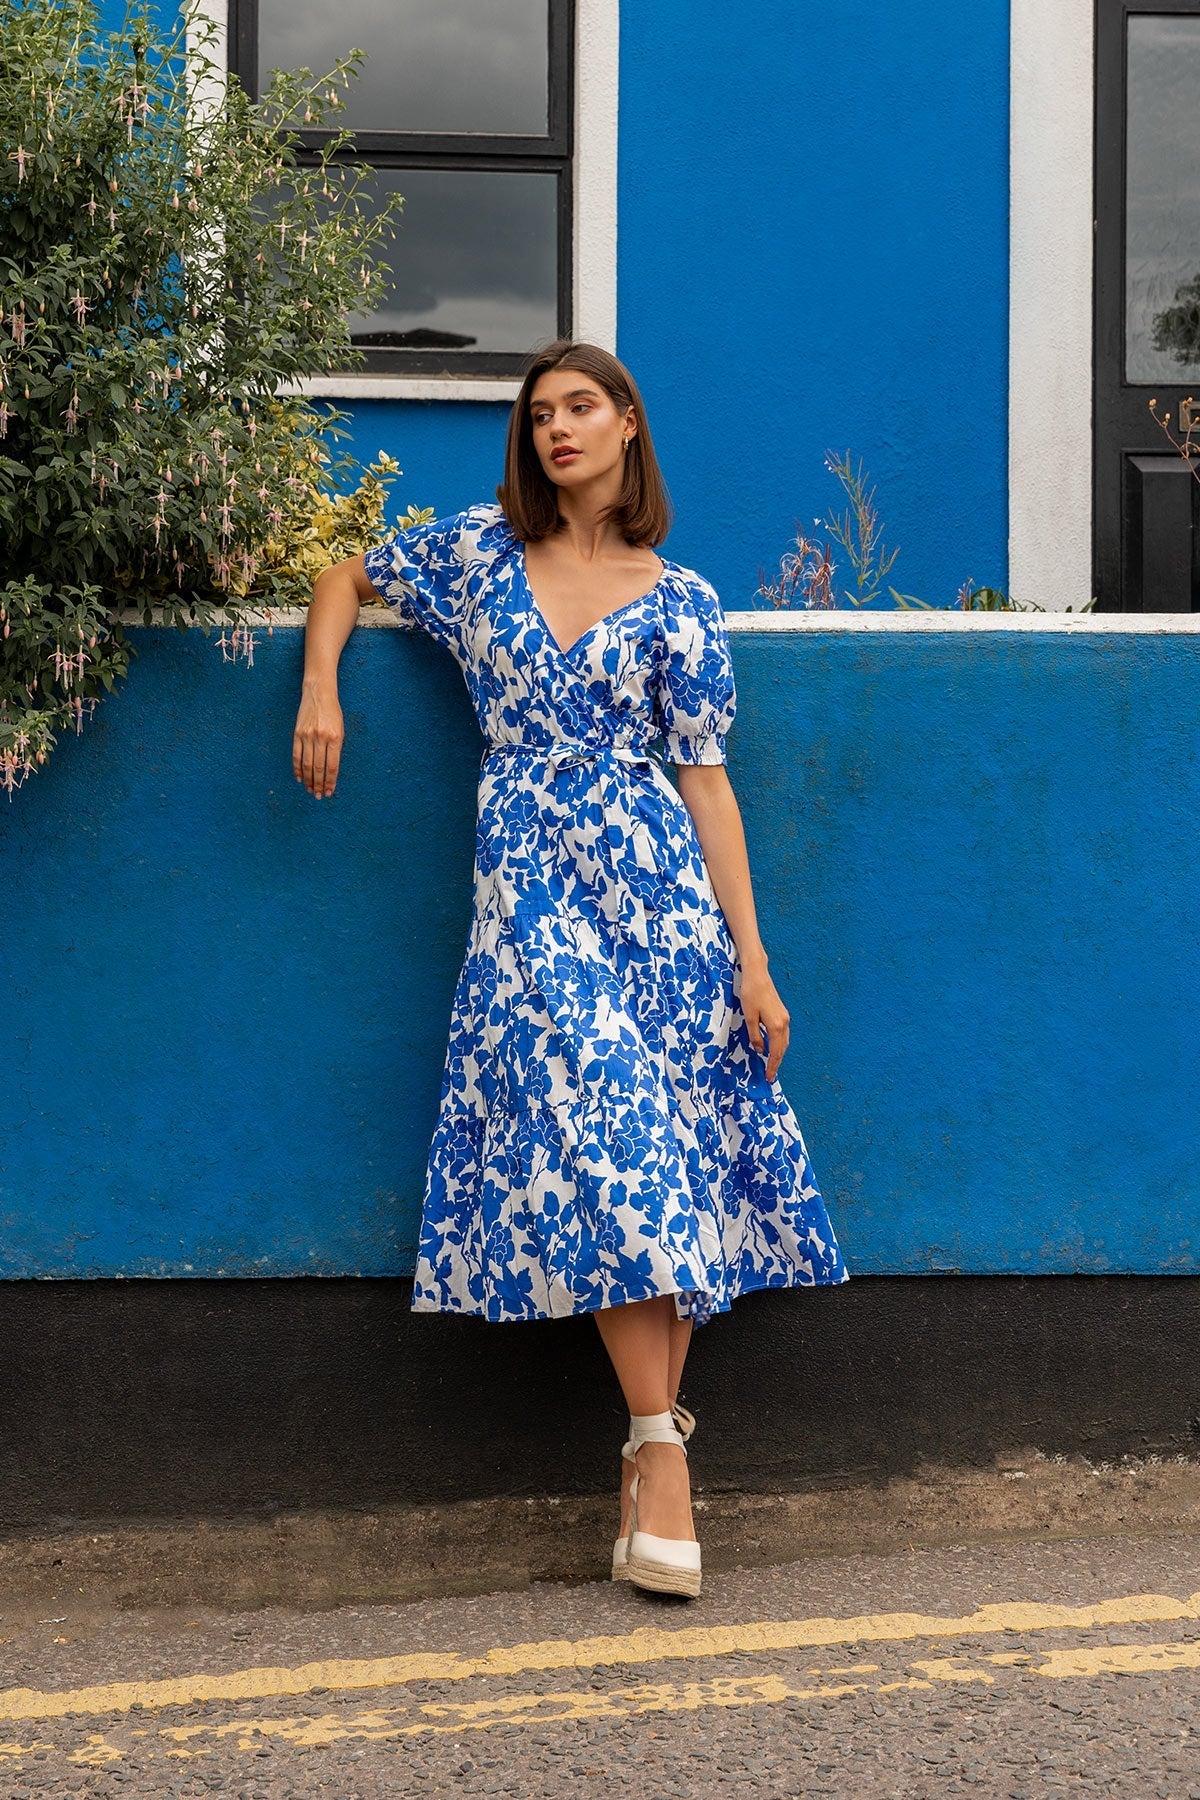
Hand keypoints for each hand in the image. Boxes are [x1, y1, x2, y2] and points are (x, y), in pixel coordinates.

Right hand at [293, 681, 343, 797]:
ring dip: (309, 780)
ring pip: (307, 764)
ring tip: (311, 790)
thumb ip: (336, 749)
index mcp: (335, 738)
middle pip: (319, 768)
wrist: (319, 694)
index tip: (330, 792)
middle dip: (319, 785)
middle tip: (319, 796)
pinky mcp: (297, 734)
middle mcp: (321, 738)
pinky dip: (297, 769)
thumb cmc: (333, 713)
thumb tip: (330, 770)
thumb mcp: (340, 730)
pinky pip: (296, 755)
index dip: (330, 782)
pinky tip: (300, 778)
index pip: (332, 767)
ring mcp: (308, 736)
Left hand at [739, 961, 789, 1081]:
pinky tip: (773, 1048)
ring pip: (784, 1042)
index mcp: (776, 1026)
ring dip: (779, 1054)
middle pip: (782, 1049)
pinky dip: (779, 1044)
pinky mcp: (782, 1013)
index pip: (775, 1052)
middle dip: (777, 1063)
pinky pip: (783, 1034)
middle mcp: (784, 1023)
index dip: (772, 1065)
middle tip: (770, 1076)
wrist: (758, 976)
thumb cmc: (751, 994)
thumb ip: (755, 1036)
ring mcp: (785, 1018)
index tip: (769, 1077)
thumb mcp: (749, 1018)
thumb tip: (760, 1050)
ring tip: (772, 1065)